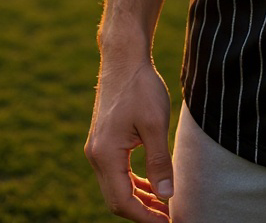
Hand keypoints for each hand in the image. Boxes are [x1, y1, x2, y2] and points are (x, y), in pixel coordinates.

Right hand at [85, 59, 174, 220]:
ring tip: (164, 204)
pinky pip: (116, 173)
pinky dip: (133, 183)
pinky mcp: (103, 141)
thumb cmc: (141, 87)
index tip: (169, 221)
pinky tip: (151, 183)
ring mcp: (97, 149)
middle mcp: (96, 156)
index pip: (122, 201)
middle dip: (142, 211)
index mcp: (105, 155)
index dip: (145, 216)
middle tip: (169, 216)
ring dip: (138, 198)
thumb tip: (166, 195)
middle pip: (116, 199)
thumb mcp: (155, 124)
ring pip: (116, 187)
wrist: (124, 58)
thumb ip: (159, 161)